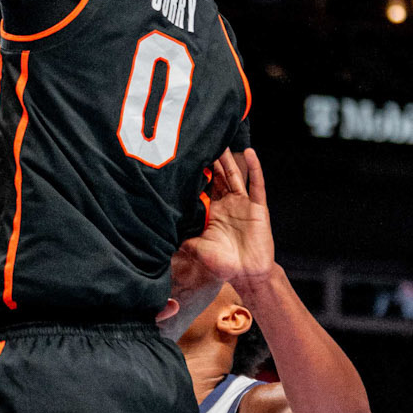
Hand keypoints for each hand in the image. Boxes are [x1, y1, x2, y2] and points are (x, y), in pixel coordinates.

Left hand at [165, 151, 271, 310]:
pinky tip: (249, 153)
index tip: (183, 155)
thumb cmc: (222, 263)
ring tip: (220, 139)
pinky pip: (256, 185)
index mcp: (212, 211)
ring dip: (227, 159)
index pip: (201, 187)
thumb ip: (179, 237)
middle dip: (209, 159)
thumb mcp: (195, 247)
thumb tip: (154, 233)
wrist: (247, 274)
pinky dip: (254, 168)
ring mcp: (242, 204)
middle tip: (200, 138)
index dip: (194, 172)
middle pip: (218, 176)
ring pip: (234, 175)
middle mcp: (227, 204)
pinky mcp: (257, 207)